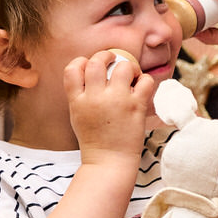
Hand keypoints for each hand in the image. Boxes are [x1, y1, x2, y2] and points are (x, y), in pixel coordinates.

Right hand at [65, 48, 156, 165]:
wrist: (109, 161)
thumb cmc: (95, 139)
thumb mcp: (77, 115)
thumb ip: (80, 94)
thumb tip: (90, 71)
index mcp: (77, 100)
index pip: (72, 68)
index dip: (82, 62)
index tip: (90, 66)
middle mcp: (95, 98)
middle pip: (97, 61)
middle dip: (107, 55)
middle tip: (114, 61)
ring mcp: (116, 101)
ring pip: (123, 66)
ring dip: (129, 67)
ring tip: (130, 75)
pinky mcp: (136, 106)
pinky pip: (145, 81)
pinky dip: (144, 80)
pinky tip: (140, 87)